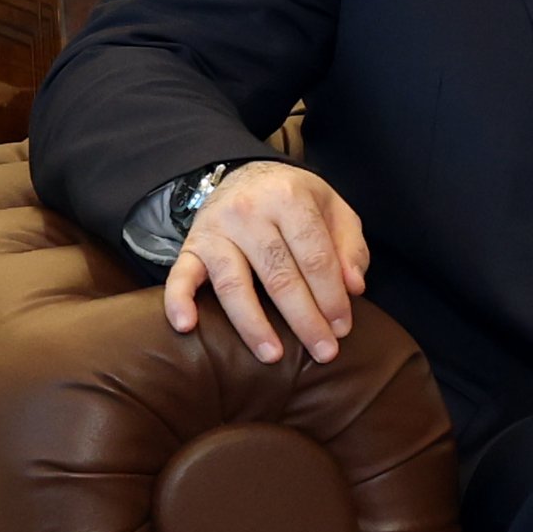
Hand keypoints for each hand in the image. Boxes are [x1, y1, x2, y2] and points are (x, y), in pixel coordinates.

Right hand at [163, 160, 371, 364]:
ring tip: (272, 356)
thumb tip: (355, 288)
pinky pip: (179, 276)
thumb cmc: (296, 200)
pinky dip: (178, 301)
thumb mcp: (333, 208)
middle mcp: (249, 212)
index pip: (315, 257)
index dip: (332, 297)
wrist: (246, 175)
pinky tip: (186, 327)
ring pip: (234, 284)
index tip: (344, 329)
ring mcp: (216, 230)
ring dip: (254, 325)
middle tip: (323, 352)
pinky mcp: (190, 246)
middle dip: (304, 319)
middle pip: (279, 276)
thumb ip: (350, 246)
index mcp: (290, 199)